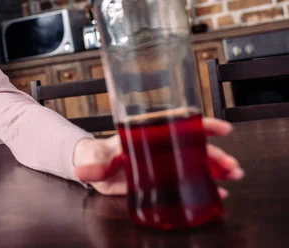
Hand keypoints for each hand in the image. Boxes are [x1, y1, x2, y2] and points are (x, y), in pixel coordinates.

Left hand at [73, 118, 244, 196]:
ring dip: (218, 168)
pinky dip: (206, 185)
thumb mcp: (99, 159)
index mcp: (150, 134)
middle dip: (217, 154)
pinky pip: (190, 180)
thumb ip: (94, 166)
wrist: (96, 167)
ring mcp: (166, 163)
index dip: (203, 125)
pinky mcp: (165, 179)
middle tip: (232, 165)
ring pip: (198, 162)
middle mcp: (162, 147)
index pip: (181, 124)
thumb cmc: (101, 155)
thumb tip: (83, 171)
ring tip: (232, 176)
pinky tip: (218, 191)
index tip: (222, 128)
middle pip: (195, 147)